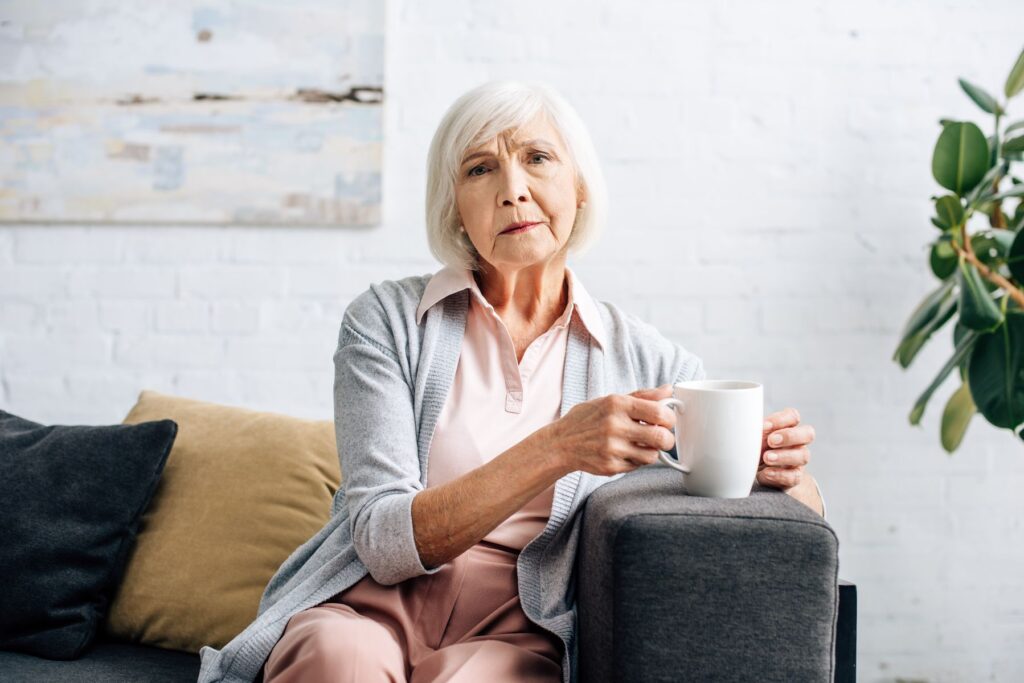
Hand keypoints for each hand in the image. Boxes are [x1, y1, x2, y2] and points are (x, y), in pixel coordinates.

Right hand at [543, 384, 676, 476]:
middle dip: (667, 439)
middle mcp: (615, 426)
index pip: (659, 412)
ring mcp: (612, 448)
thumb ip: (642, 396)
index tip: (666, 421)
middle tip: (661, 437)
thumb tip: (668, 390)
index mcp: (617, 404)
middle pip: (661, 438)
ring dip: (651, 452)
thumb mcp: (611, 400)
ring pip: (652, 456)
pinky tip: (624, 453)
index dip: (669, 418)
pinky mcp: (610, 466)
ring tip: (640, 445)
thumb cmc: (587, 419)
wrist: (561, 443)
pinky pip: (637, 466)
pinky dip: (635, 461)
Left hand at [757, 407, 814, 492]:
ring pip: (803, 456)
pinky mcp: (794, 477)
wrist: (759, 474)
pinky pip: (794, 477)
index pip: (793, 416)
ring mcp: (798, 461)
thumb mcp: (754, 438)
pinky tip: (766, 473)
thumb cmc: (757, 449)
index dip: (780, 420)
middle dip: (789, 436)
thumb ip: (755, 432)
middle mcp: (797, 442)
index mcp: (787, 427)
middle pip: (807, 434)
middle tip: (771, 441)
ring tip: (766, 458)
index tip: (764, 426)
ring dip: (783, 456)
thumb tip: (748, 428)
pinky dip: (779, 475)